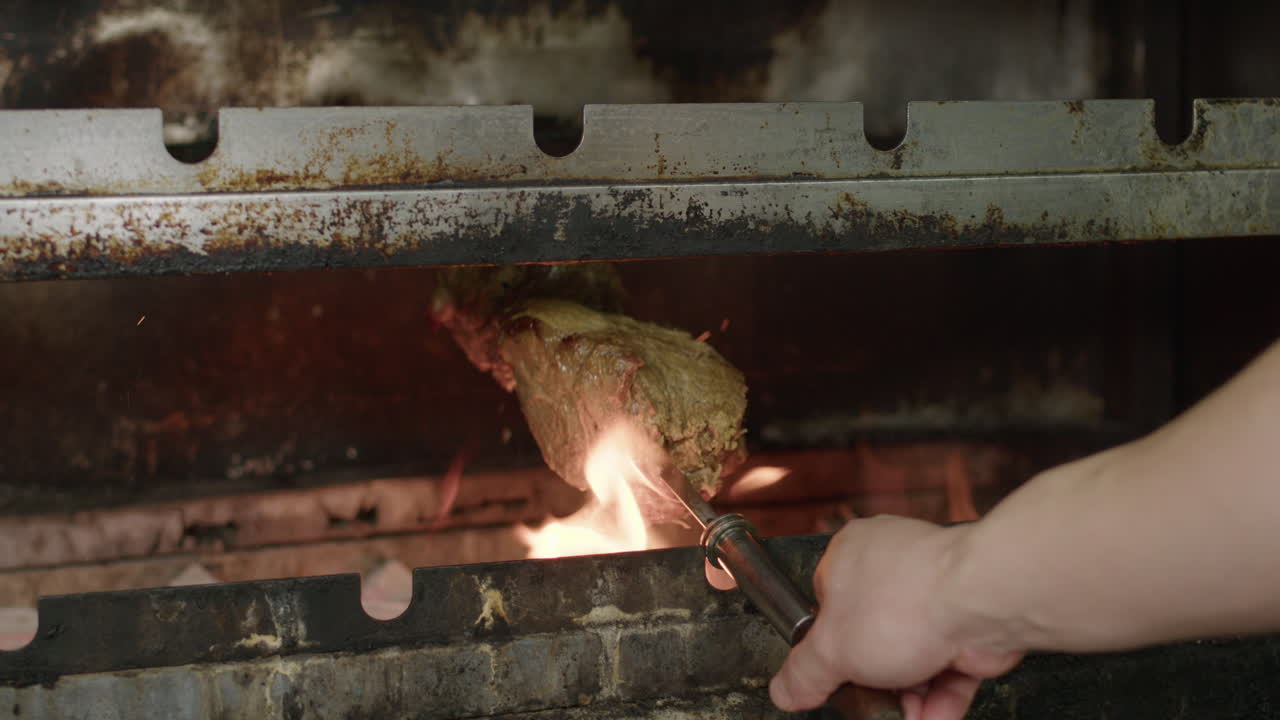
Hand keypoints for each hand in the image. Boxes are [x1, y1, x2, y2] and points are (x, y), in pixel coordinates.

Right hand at [769, 516, 1022, 719]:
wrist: (982, 603)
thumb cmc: (904, 603)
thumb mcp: (832, 650)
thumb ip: (803, 674)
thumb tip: (783, 692)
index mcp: (850, 557)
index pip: (827, 606)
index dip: (828, 647)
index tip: (831, 677)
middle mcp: (892, 569)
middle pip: (872, 638)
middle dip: (874, 681)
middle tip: (869, 702)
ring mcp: (934, 595)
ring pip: (913, 657)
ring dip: (909, 697)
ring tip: (907, 717)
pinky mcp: (966, 622)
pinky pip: (947, 666)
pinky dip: (941, 697)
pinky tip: (933, 717)